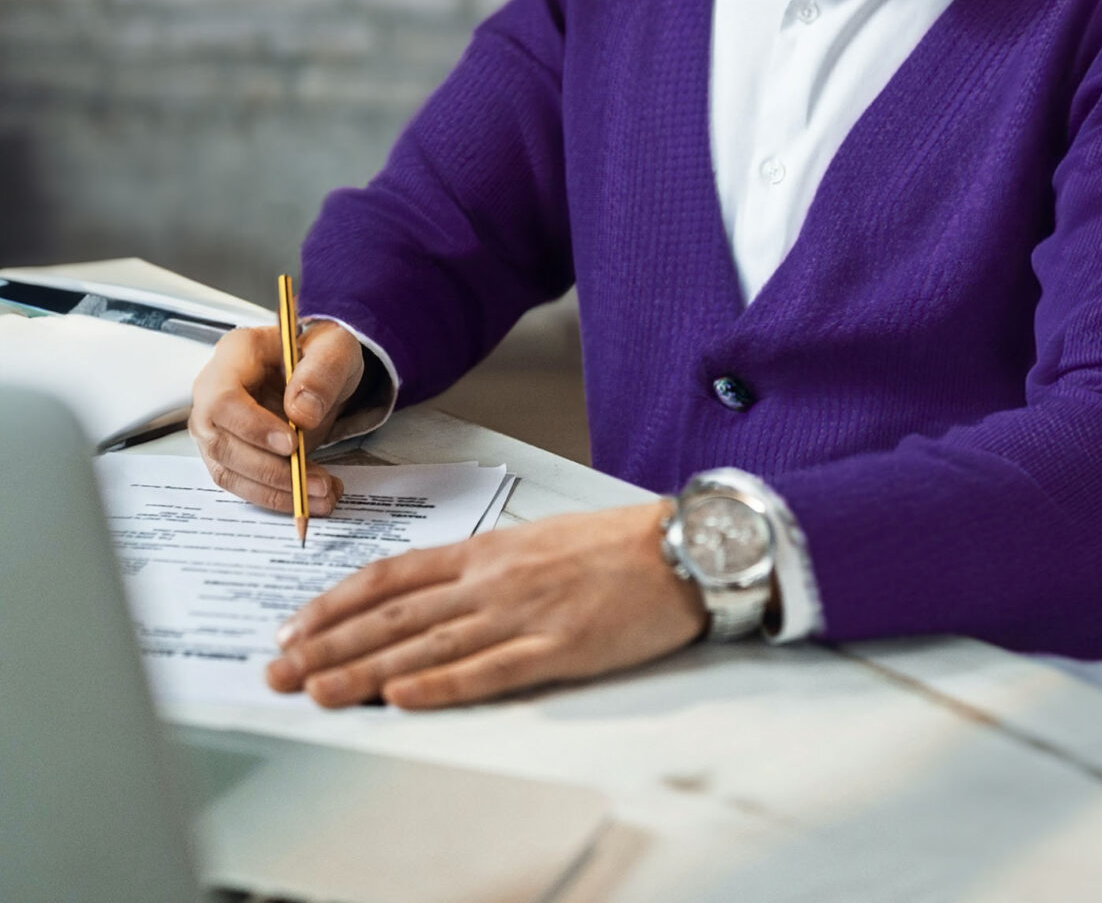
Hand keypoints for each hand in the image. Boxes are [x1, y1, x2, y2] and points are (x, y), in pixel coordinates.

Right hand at [189, 320, 362, 515]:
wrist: (319, 371)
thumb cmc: (320, 352)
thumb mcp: (335, 347)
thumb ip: (322, 372)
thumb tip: (302, 415)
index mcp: (235, 354)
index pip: (224, 399)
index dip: (253, 427)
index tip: (292, 444)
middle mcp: (213, 391)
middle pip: (222, 443)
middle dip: (271, 469)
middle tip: (317, 482)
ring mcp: (216, 425)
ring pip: (230, 470)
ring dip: (276, 490)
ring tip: (323, 493)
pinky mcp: (229, 452)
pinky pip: (242, 483)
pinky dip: (276, 495)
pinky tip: (311, 496)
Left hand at [266, 501, 707, 708]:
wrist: (684, 547)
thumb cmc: (617, 544)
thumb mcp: (540, 540)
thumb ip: (486, 566)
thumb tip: (432, 593)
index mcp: (489, 550)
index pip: (394, 575)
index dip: (337, 603)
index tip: (296, 626)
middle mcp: (495, 579)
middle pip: (395, 614)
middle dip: (330, 644)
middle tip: (279, 671)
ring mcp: (525, 613)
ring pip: (427, 643)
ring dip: (364, 669)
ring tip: (317, 690)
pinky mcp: (560, 647)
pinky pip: (489, 669)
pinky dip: (441, 684)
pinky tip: (403, 697)